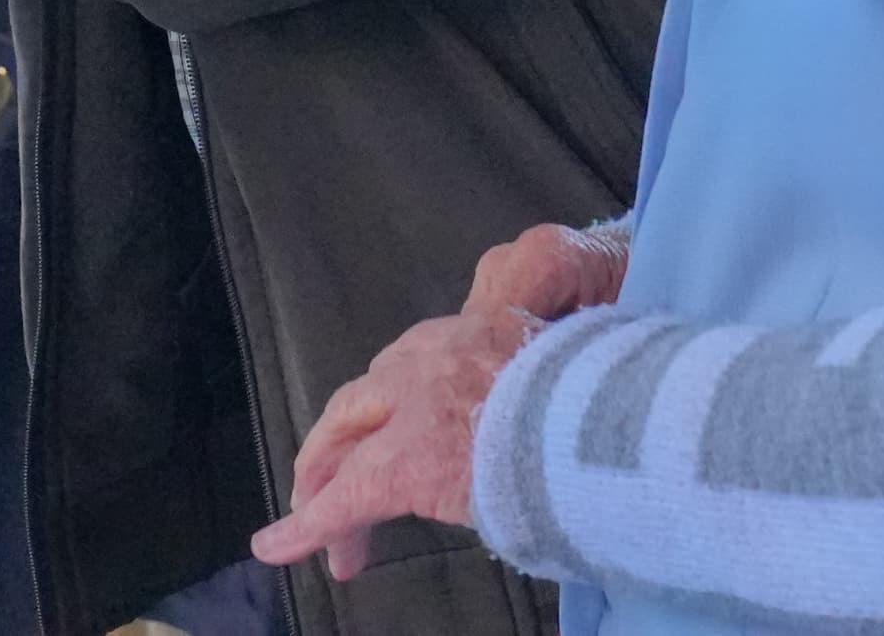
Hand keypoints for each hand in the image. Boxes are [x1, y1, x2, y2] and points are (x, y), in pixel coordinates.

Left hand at [253, 237, 580, 580]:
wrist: (608, 424)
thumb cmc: (605, 404)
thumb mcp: (570, 372)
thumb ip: (540, 385)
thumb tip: (553, 424)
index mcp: (469, 334)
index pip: (406, 373)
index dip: (390, 413)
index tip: (391, 440)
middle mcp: (426, 362)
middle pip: (359, 407)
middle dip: (342, 452)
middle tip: (334, 491)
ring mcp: (410, 413)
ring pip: (345, 451)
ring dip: (329, 495)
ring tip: (316, 536)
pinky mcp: (401, 467)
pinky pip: (341, 502)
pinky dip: (303, 527)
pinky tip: (275, 547)